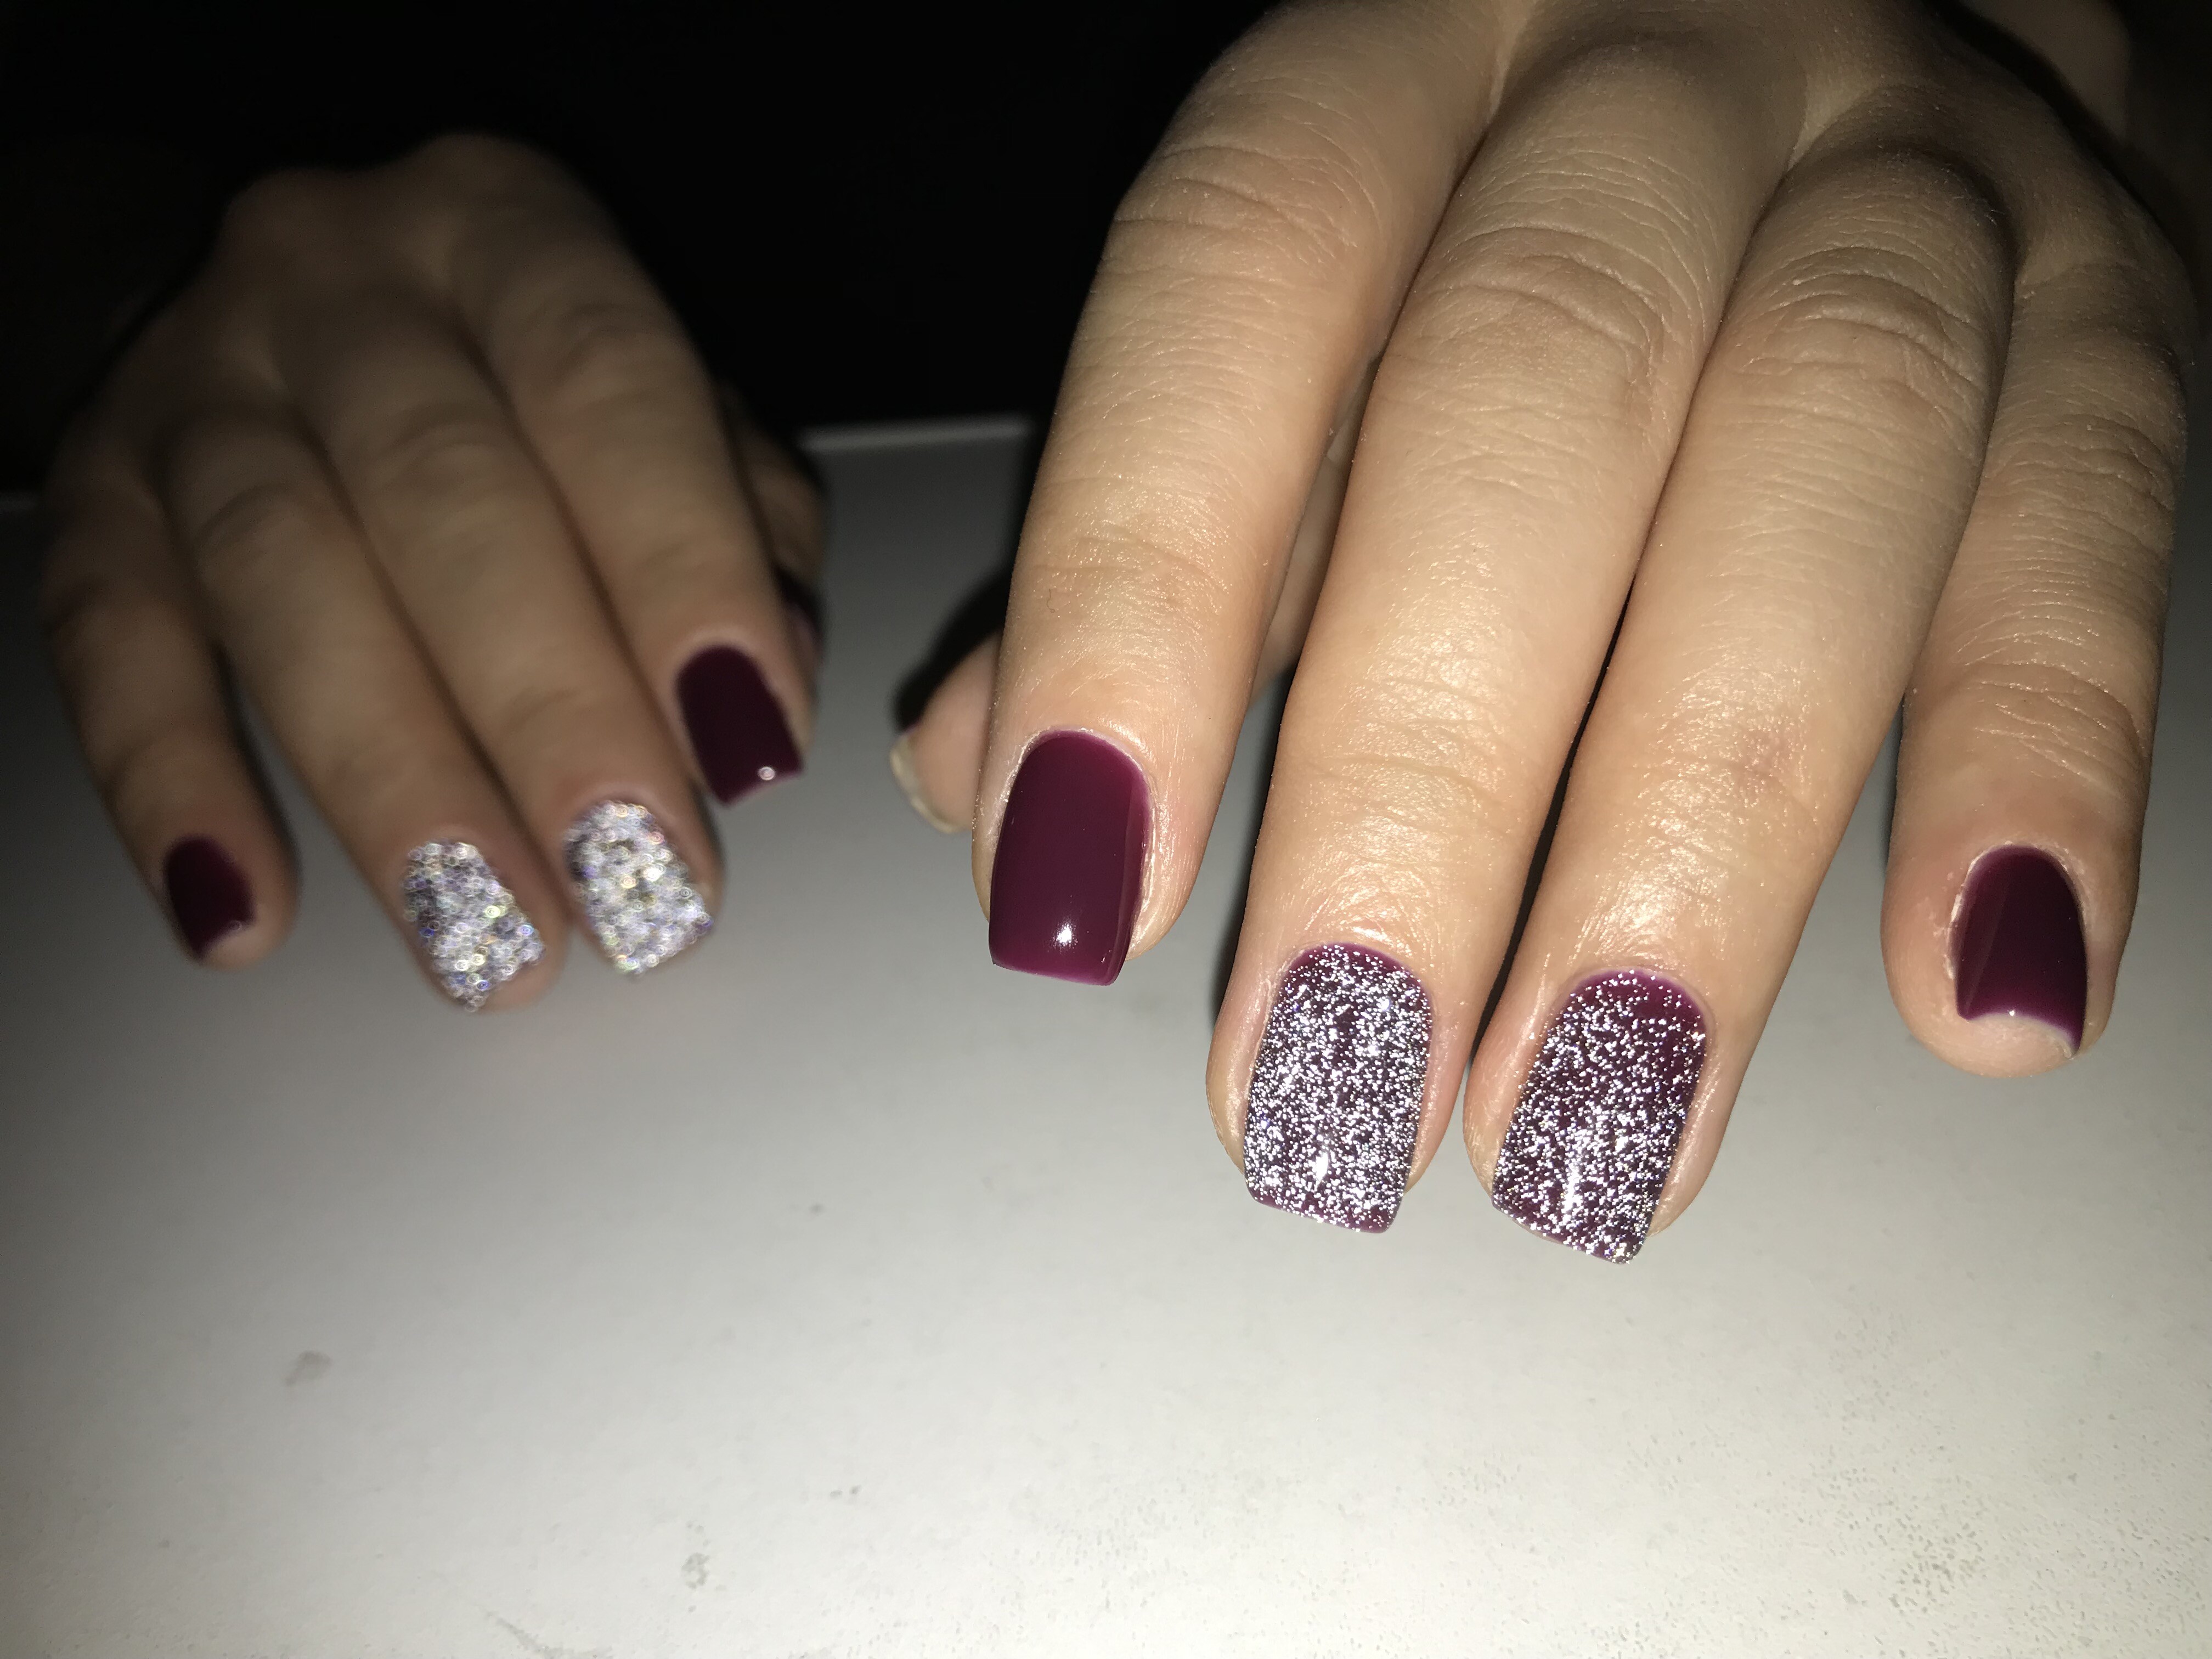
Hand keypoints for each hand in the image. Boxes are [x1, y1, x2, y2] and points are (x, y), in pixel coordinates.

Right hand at [42, 135, 819, 1007]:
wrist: (295, 310)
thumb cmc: (530, 386)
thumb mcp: (666, 404)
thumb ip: (741, 527)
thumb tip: (758, 708)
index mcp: (514, 235)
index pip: (610, 388)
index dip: (684, 571)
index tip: (748, 746)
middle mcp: (340, 282)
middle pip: (442, 495)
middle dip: (551, 712)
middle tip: (632, 881)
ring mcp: (194, 387)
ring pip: (281, 578)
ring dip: (393, 781)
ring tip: (487, 938)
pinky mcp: (91, 504)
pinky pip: (112, 645)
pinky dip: (174, 790)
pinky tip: (245, 921)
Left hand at [895, 0, 2195, 1253]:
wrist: (1893, 5)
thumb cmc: (1536, 205)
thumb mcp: (1321, 298)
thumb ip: (1169, 517)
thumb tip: (977, 772)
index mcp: (1398, 69)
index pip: (1236, 289)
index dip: (1138, 593)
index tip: (1077, 896)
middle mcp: (1651, 87)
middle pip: (1529, 405)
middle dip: (1423, 783)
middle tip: (1338, 1082)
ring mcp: (1911, 179)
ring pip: (1819, 473)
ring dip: (1700, 842)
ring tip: (1603, 1128)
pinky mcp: (2115, 309)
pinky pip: (2091, 527)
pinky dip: (2035, 766)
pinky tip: (1974, 1000)